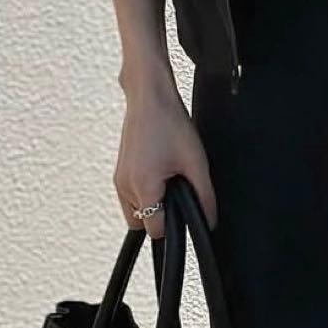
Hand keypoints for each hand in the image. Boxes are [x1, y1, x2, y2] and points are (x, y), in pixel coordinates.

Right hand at [113, 88, 217, 237]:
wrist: (149, 96)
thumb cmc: (169, 122)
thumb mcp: (195, 161)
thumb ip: (204, 195)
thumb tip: (209, 221)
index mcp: (142, 187)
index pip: (155, 230)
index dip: (174, 223)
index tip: (184, 206)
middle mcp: (125, 186)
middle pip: (143, 223)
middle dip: (162, 213)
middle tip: (178, 188)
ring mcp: (119, 179)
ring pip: (136, 210)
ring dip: (153, 202)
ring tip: (170, 175)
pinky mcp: (119, 171)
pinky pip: (132, 195)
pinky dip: (146, 191)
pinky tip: (161, 170)